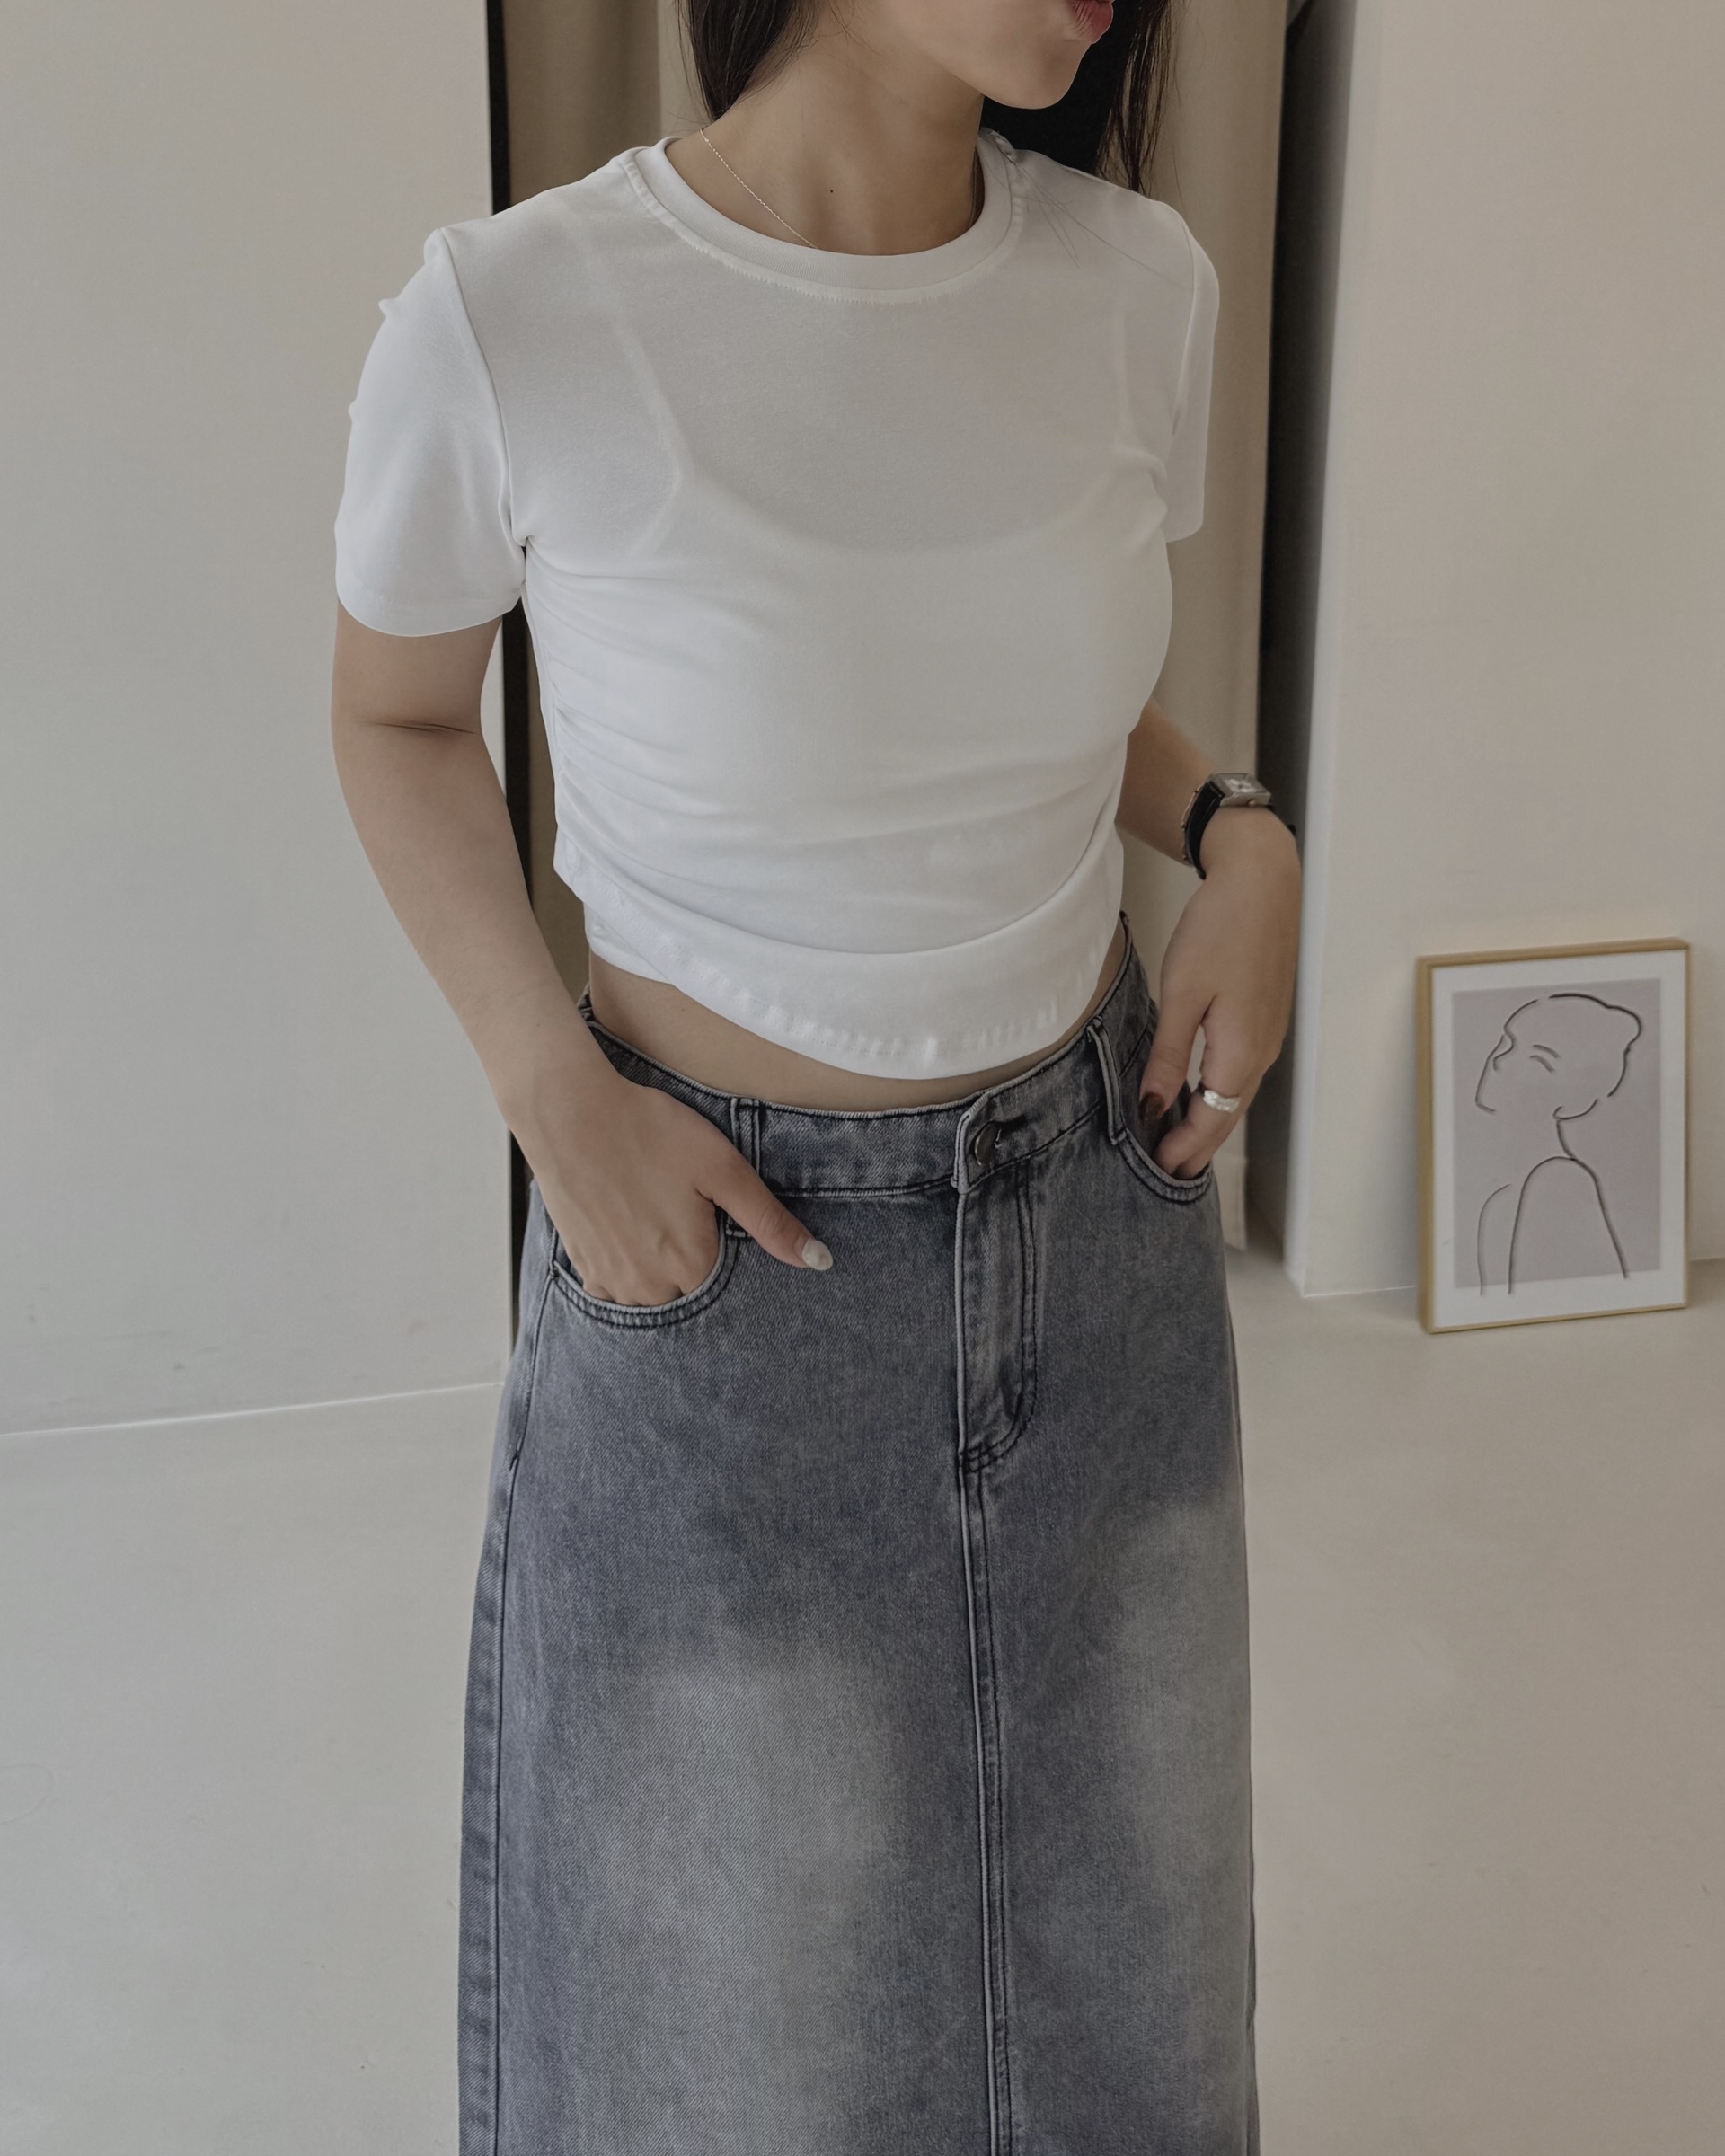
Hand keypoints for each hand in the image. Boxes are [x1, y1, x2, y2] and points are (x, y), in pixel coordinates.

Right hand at [519, 1056, 832, 1305]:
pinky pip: (619, 1285)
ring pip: (654, 1291)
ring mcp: (612, 1282)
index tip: (709, 1213)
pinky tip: (628, 1219)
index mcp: (691, 1267)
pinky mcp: (584, 1268)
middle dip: (693, 1256)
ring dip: (660, 1263)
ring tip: (653, 1209)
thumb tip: (819, 1261)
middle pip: (691, 1289)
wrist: (569, 1113)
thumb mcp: (723, 1169)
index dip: (724, 1244)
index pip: (728, 1284)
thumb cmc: (650, 1132)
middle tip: (678, 1203)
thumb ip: (770, 1221)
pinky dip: (629, 1261)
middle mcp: (650, 1288)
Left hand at [1140, 809, 1300, 1178]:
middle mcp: (1262, 1051)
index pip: (1212, 1119)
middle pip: (1228, 1115)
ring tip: (1176, 1144)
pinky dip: (1219, 1096)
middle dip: (1197, 1147)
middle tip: (1165, 1172)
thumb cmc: (1221, 928)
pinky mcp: (1265, 1019)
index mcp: (1241, 1051)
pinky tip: (1198, 1098)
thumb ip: (1169, 1055)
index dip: (1184, 1149)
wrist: (1262, 881)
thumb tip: (1154, 1106)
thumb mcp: (1182, 994)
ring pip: (1236, 1096)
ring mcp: (1268, 1036)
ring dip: (1208, 1124)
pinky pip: (1240, 1074)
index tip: (1157, 1170)